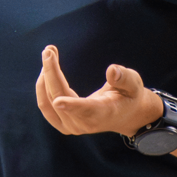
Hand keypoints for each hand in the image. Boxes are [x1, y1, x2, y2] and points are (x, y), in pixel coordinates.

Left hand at [35, 46, 161, 136]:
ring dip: (45, 77)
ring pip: (48, 102)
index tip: (59, 102)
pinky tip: (46, 70)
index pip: (86, 110)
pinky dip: (44, 87)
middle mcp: (84, 123)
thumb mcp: (133, 84)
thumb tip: (111, 70)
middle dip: (51, 73)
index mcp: (103, 113)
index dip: (72, 106)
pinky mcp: (63, 124)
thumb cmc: (129, 95)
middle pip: (59, 98)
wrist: (124, 115)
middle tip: (49, 49)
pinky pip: (46, 106)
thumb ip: (124, 78)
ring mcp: (72, 126)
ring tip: (49, 53)